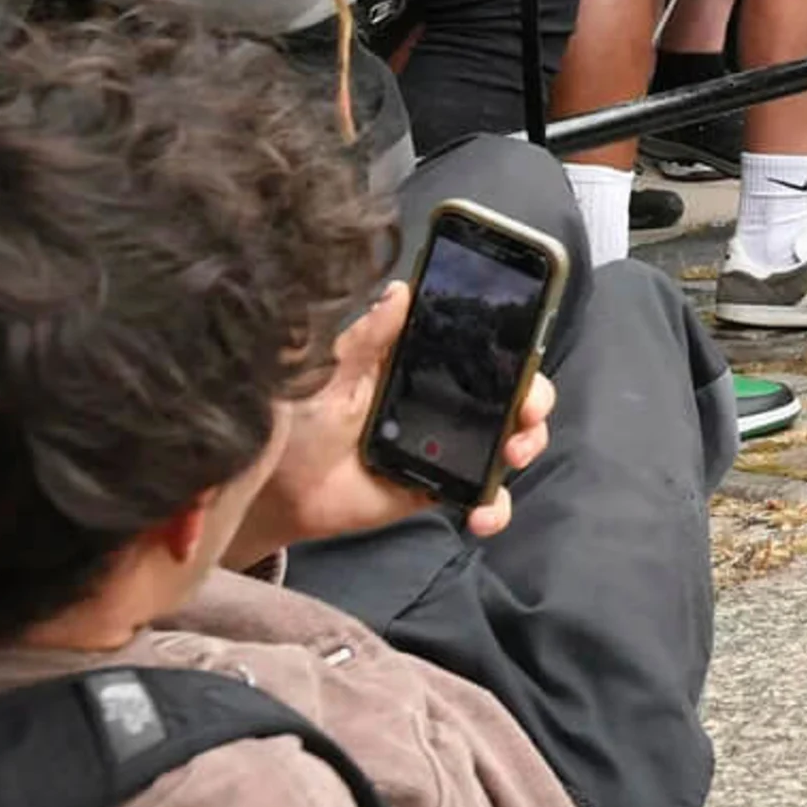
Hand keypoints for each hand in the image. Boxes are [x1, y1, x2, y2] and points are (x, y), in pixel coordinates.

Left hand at [228, 281, 554, 565]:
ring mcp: (446, 445)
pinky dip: (493, 507)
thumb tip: (402, 290)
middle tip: (526, 411)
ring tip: (511, 457)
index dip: (516, 346)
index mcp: (420, 364)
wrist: (271, 490)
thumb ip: (367, 337)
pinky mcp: (438, 487)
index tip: (527, 351)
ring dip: (526, 445)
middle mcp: (442, 400)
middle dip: (534, 398)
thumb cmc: (295, 420)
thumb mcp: (328, 371)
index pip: (482, 347)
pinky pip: (481, 496)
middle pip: (511, 392)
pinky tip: (483, 516)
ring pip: (508, 441)